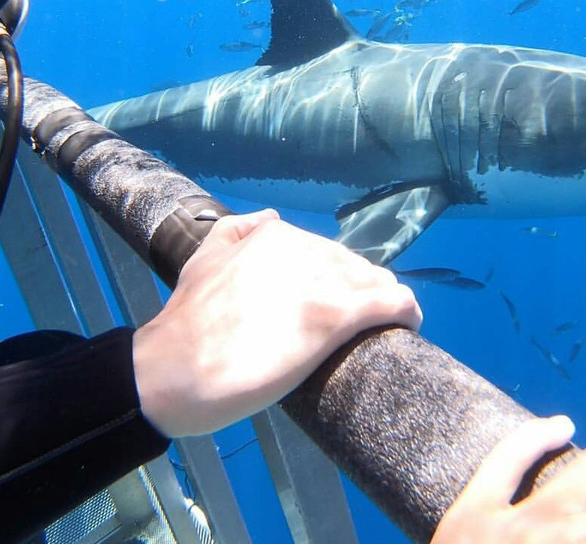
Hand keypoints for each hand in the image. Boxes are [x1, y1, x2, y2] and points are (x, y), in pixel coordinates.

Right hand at [132, 209, 421, 437]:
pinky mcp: (334, 316)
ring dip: (383, 303)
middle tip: (356, 324)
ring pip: (375, 282)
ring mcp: (320, 281)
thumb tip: (272, 217)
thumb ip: (236, 231)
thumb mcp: (204, 258)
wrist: (176, 367)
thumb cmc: (188, 322)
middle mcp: (301, 250)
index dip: (336, 280)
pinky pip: (389, 303)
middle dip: (359, 292)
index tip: (333, 305)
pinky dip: (404, 311)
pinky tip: (409, 322)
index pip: (327, 253)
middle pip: (353, 268)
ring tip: (387, 325)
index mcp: (275, 236)